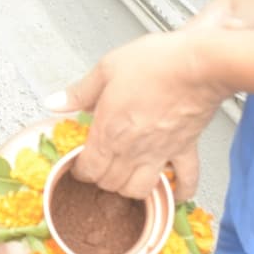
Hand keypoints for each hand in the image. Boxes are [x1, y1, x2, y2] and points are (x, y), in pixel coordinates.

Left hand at [45, 31, 227, 202]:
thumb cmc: (155, 63)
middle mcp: (132, 149)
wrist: (199, 65)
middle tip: (101, 166)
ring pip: (140, 190)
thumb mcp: (106, 69)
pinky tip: (175, 190)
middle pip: (110, 183)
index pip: (88, 169)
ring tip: (127, 177)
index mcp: (108, 131)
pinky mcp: (185, 149)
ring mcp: (160, 152)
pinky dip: (180, 190)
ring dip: (131, 189)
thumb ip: (79, 91)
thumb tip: (55, 102)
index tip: (80, 162)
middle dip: (101, 178)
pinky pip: (185, 181)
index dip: (80, 169)